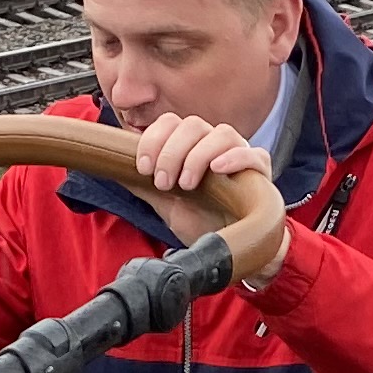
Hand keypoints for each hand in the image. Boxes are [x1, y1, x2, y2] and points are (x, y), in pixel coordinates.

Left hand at [130, 111, 284, 284]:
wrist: (229, 250)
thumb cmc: (201, 221)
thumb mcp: (165, 203)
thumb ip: (142, 185)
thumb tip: (112, 169)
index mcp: (190, 145)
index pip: (170, 123)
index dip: (153, 139)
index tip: (143, 167)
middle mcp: (214, 144)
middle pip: (192, 125)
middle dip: (172, 152)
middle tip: (164, 182)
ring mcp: (239, 154)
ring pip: (220, 133)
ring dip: (198, 156)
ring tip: (188, 184)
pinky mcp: (260, 171)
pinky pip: (252, 154)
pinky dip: (234, 157)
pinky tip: (218, 169)